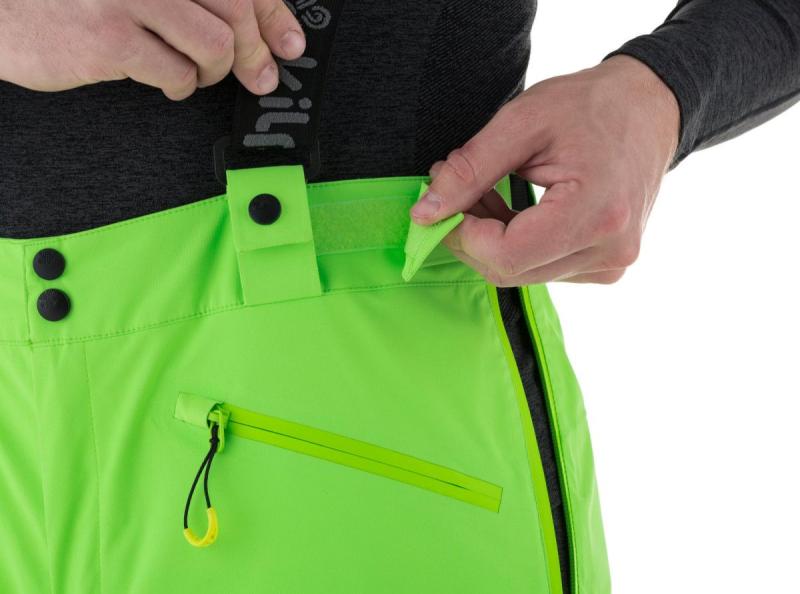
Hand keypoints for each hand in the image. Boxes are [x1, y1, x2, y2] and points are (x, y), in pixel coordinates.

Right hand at [0, 0, 305, 99]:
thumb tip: (250, 29)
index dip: (274, 15)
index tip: (290, 43)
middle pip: (236, 11)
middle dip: (255, 53)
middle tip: (257, 75)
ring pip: (215, 45)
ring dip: (214, 71)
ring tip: (194, 73)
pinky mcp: (109, 40)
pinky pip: (176, 73)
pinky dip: (181, 86)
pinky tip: (168, 83)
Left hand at [410, 55, 679, 284]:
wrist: (651, 107)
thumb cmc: (590, 105)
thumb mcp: (522, 122)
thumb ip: (469, 171)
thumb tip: (424, 214)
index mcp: (595, 213)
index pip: (504, 255)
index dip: (460, 234)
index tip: (441, 201)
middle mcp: (609, 251)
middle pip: (509, 270)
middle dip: (470, 235)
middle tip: (452, 190)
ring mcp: (611, 263)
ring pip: (521, 273)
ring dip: (490, 239)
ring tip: (485, 190)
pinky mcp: (606, 265)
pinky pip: (542, 268)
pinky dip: (515, 244)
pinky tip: (512, 209)